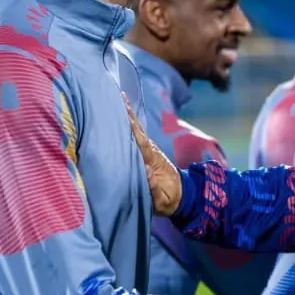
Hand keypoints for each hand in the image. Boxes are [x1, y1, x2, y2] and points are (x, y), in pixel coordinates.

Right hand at [125, 96, 182, 215]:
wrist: (180, 196)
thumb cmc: (168, 199)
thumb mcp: (161, 198)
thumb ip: (153, 186)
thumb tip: (144, 170)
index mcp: (151, 160)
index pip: (139, 140)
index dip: (131, 126)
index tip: (123, 110)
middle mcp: (148, 151)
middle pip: (135, 130)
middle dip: (125, 113)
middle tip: (114, 94)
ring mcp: (146, 151)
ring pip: (133, 131)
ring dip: (125, 115)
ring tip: (114, 97)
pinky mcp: (143, 154)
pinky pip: (133, 137)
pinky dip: (127, 123)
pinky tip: (120, 112)